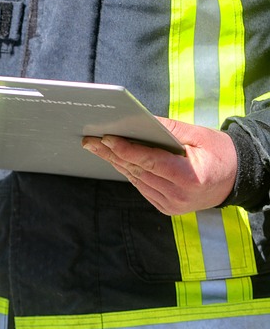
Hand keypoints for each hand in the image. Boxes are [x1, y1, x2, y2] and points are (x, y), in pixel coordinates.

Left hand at [81, 117, 237, 214]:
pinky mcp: (167, 208)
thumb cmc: (220, 153)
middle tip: (90, 140)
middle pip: (137, 171)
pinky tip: (115, 159)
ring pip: (136, 180)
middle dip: (111, 154)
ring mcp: (172, 205)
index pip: (149, 162)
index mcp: (190, 178)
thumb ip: (168, 129)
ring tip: (97, 147)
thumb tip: (138, 121)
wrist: (237, 179)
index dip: (125, 149)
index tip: (106, 138)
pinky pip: (142, 187)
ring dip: (115, 163)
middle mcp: (179, 196)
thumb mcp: (199, 135)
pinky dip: (128, 172)